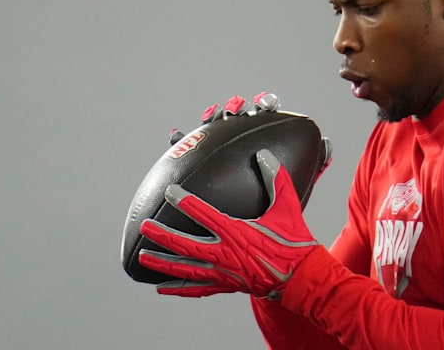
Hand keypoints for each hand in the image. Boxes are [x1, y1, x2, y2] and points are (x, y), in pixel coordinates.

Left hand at [139, 149, 318, 298]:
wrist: (300, 278)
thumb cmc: (293, 241)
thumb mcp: (287, 206)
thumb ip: (276, 178)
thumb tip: (264, 155)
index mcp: (236, 232)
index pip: (204, 215)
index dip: (185, 202)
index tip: (170, 191)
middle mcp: (225, 254)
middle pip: (186, 245)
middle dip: (163, 235)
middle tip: (145, 226)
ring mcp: (223, 272)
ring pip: (186, 269)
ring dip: (163, 262)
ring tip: (143, 257)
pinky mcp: (226, 284)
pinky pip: (198, 288)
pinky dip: (179, 287)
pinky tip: (162, 287)